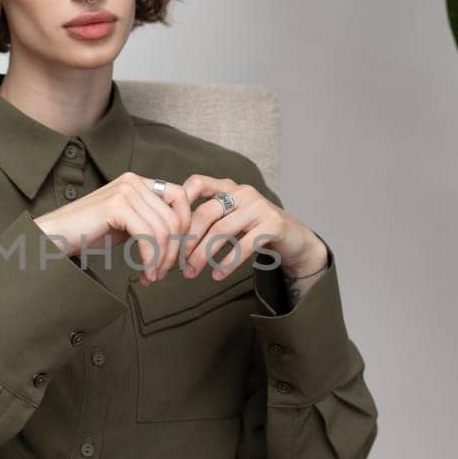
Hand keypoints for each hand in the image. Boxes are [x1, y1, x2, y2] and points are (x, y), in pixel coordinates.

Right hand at [34, 172, 195, 285]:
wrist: (52, 237)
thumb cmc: (86, 234)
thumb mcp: (126, 225)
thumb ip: (149, 223)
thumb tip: (180, 238)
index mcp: (137, 182)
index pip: (181, 197)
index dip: (185, 227)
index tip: (176, 254)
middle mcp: (133, 181)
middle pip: (175, 216)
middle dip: (174, 250)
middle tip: (162, 272)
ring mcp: (125, 191)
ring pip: (164, 229)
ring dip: (162, 259)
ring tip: (151, 275)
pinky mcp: (116, 206)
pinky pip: (148, 235)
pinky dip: (150, 258)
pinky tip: (144, 272)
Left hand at [170, 174, 327, 282]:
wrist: (293, 239)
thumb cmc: (252, 230)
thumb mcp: (228, 219)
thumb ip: (204, 221)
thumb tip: (167, 241)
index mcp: (227, 187)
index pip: (197, 183)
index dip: (179, 202)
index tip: (164, 227)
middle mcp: (242, 192)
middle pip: (205, 213)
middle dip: (187, 240)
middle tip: (175, 263)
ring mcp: (259, 206)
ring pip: (222, 230)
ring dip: (202, 254)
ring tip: (191, 273)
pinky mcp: (273, 224)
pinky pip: (244, 245)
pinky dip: (228, 262)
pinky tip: (217, 275)